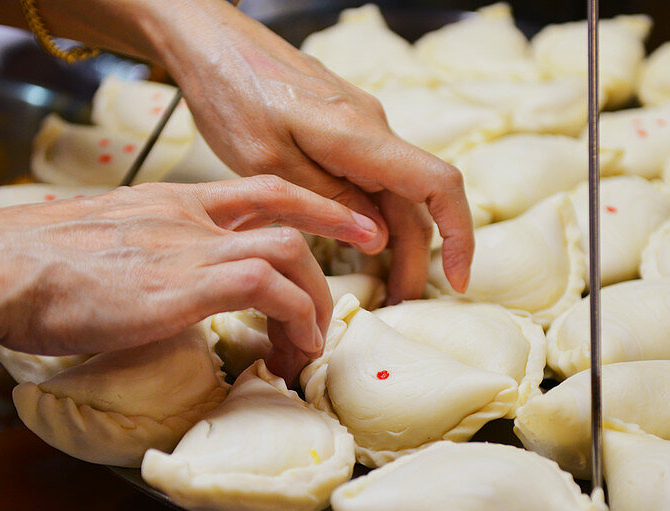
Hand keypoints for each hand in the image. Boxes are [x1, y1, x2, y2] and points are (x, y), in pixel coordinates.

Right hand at [0, 177, 375, 378]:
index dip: (314, 207)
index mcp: (169, 203)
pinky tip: (288, 349)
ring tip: (306, 347)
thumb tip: (150, 293)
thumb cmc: (31, 269)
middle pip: (288, 222)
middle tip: (336, 310)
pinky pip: (267, 289)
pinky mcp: (185, 284)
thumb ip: (140, 260)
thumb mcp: (99, 250)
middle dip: (329, 263)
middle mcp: (188, 217)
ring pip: (289, 254)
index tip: (348, 229)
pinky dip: (293, 318)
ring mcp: (189, 247)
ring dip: (313, 304)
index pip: (260, 190)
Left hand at [121, 0, 474, 302]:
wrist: (211, 42)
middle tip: (396, 309)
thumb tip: (379, 240)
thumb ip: (329, 203)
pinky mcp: (342, 132)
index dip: (459, 236)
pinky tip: (358, 249)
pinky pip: (372, 181)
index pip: (439, 185)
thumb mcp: (270, 163)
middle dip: (415, 260)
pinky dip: (374, 220)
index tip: (457, 282)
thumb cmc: (230, 93)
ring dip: (394, 244)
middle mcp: (373, 131)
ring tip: (379, 290)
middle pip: (416, 204)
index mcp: (361, 137)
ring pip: (394, 195)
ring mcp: (360, 130)